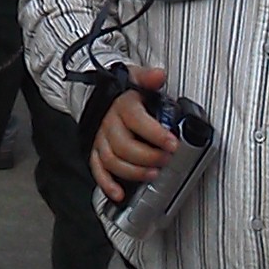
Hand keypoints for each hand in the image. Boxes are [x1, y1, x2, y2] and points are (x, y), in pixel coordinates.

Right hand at [87, 63, 178, 206]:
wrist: (95, 94)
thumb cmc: (122, 90)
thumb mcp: (136, 77)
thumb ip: (148, 78)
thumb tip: (158, 74)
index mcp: (122, 105)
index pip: (137, 120)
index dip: (155, 134)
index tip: (173, 144)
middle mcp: (108, 123)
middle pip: (124, 146)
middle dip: (148, 157)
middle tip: (165, 160)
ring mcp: (100, 139)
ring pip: (112, 160)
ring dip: (133, 172)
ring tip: (152, 175)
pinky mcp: (95, 151)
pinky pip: (97, 170)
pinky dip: (107, 184)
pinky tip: (119, 194)